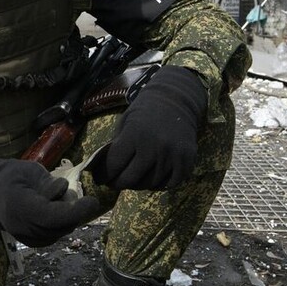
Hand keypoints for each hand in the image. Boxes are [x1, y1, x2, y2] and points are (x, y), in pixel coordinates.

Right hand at [0, 159, 100, 246]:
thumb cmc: (14, 177)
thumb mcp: (29, 170)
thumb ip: (47, 183)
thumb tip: (65, 193)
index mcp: (17, 207)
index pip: (51, 216)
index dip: (74, 211)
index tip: (93, 201)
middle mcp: (23, 228)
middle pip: (62, 224)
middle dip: (72, 207)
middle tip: (62, 189)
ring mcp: (30, 238)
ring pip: (65, 228)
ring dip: (68, 212)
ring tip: (53, 197)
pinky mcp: (38, 242)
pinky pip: (61, 231)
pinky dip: (64, 219)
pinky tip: (52, 207)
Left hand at [92, 66, 207, 189]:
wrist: (176, 100)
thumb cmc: (145, 111)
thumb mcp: (124, 123)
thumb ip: (116, 146)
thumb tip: (105, 171)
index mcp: (134, 134)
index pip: (114, 165)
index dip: (103, 175)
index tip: (100, 179)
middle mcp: (154, 146)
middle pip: (130, 179)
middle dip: (118, 183)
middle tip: (114, 183)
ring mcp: (172, 155)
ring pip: (149, 184)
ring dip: (138, 185)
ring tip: (133, 179)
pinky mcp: (187, 160)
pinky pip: (170, 184)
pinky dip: (159, 185)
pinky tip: (151, 179)